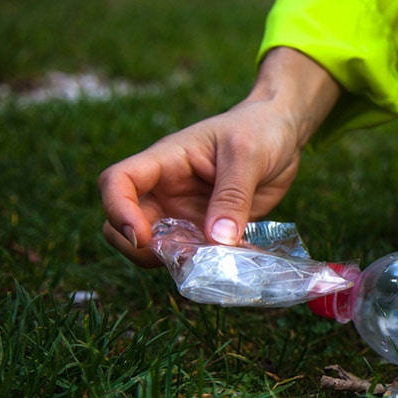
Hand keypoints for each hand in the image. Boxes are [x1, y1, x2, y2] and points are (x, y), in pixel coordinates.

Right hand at [99, 47, 338, 265]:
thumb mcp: (248, 155)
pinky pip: (187, 256)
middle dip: (137, 248)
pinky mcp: (202, 231)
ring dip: (170, 262)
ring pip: (152, 248)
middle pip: (120, 224)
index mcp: (164, 161)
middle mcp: (164, 191)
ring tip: (207, 262)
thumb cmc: (258, 129)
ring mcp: (181, 214)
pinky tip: (224, 265)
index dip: (117, 210)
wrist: (281, 134)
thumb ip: (232, 196)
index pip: (117, 182)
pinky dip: (198, 267)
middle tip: (174, 257)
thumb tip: (218, 241)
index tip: (142, 236)